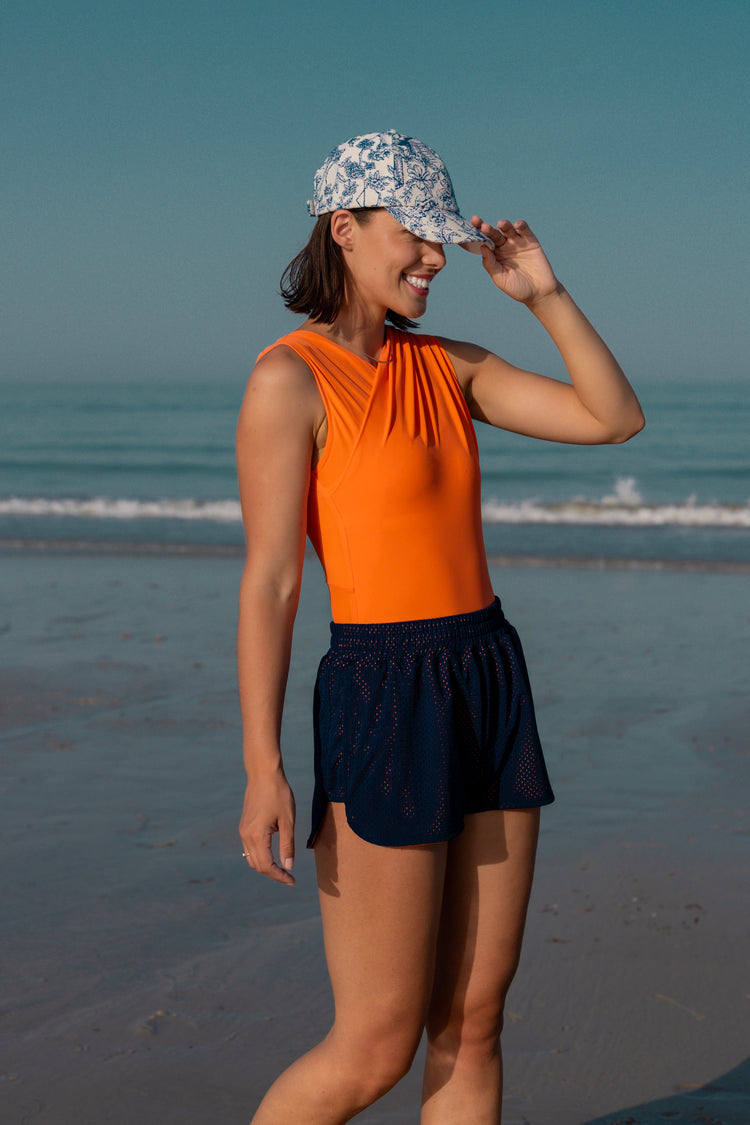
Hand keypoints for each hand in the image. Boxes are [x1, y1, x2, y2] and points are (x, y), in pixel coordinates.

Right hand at [239, 770, 295, 885]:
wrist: (263, 774)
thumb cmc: (279, 794)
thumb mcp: (288, 821)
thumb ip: (287, 845)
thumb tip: (288, 867)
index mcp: (256, 836)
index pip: (266, 866)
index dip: (279, 876)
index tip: (292, 880)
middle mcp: (246, 836)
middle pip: (257, 866)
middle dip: (273, 874)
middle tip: (290, 877)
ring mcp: (243, 831)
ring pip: (251, 859)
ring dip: (265, 866)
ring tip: (282, 868)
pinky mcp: (244, 826)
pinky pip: (249, 849)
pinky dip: (260, 856)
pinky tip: (273, 854)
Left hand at [471, 216, 560, 305]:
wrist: (539, 293)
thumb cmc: (517, 288)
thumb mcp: (500, 278)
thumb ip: (490, 264)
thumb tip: (482, 247)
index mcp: (495, 256)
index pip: (484, 242)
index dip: (478, 234)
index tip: (472, 226)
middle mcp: (505, 247)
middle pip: (494, 234)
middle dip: (487, 229)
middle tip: (482, 226)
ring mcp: (518, 243)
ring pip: (508, 230)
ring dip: (504, 225)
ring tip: (500, 224)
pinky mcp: (531, 242)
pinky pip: (525, 231)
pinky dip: (521, 226)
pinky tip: (517, 225)